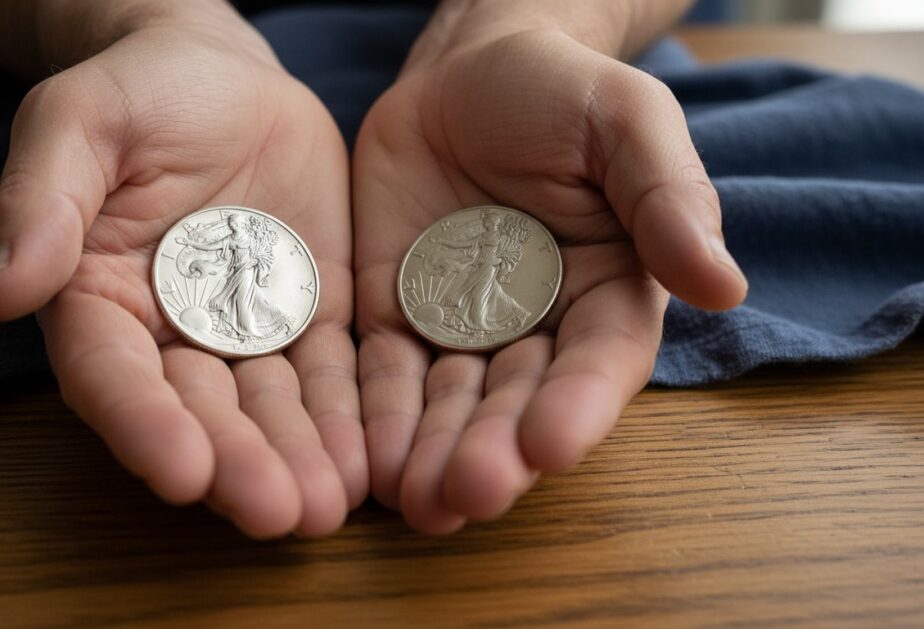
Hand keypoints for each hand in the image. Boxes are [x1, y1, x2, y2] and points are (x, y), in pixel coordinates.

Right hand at [0, 9, 362, 537]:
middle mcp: (170, 335)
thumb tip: (1, 290)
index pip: (112, 375)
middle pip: (200, 411)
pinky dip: (349, 416)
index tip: (179, 471)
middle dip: (237, 465)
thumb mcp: (79, 122)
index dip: (143, 425)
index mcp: (98, 299)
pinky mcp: (312, 316)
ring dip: (298, 459)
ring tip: (329, 507)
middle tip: (278, 512)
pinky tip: (371, 458)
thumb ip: (44, 199)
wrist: (222, 77)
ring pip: (271, 408)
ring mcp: (247, 333)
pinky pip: (332, 374)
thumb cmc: (139, 92)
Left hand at [353, 2, 746, 532]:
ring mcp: (460, 330)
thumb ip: (667, 196)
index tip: (552, 444)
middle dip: (494, 451)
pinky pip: (383, 374)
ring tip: (416, 501)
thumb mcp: (626, 122)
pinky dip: (374, 416)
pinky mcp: (394, 318)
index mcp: (607, 293)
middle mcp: (537, 329)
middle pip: (518, 403)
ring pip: (448, 405)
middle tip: (467, 494)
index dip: (579, 406)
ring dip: (432, 454)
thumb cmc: (560, 93)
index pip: (600, 363)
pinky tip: (364, 458)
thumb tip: (723, 283)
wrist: (464, 75)